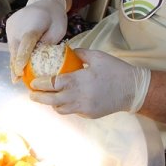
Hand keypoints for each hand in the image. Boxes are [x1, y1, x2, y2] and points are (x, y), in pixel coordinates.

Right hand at [7, 0, 68, 77]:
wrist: (45, 2)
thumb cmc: (55, 18)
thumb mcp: (58, 30)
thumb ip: (49, 43)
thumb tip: (39, 58)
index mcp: (34, 25)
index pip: (27, 43)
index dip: (23, 58)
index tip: (20, 72)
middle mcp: (19, 25)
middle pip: (17, 48)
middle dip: (16, 65)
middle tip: (17, 80)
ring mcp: (12, 26)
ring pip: (12, 47)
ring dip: (15, 60)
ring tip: (16, 76)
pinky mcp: (9, 26)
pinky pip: (12, 43)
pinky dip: (15, 52)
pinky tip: (17, 64)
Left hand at [28, 48, 150, 116]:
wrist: (133, 90)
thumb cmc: (115, 70)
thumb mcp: (97, 56)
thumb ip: (80, 53)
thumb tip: (67, 51)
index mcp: (78, 81)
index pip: (52, 84)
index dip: (39, 84)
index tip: (33, 82)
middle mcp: (78, 97)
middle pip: (51, 100)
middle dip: (39, 97)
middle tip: (31, 94)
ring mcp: (83, 108)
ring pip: (60, 109)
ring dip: (52, 103)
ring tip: (47, 97)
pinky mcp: (89, 114)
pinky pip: (73, 111)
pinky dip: (67, 106)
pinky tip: (66, 99)